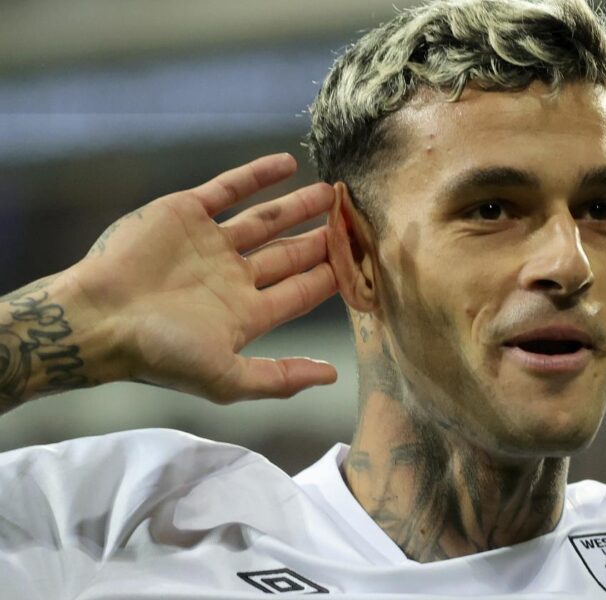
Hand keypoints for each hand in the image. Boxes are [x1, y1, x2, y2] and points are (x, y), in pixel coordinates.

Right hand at [70, 154, 339, 401]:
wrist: (96, 318)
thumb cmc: (159, 353)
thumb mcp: (226, 378)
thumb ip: (279, 378)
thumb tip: (332, 376)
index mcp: (245, 313)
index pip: (302, 291)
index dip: (333, 277)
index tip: (365, 262)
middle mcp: (232, 277)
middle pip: (290, 254)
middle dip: (323, 240)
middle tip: (356, 222)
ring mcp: (210, 244)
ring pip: (266, 219)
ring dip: (299, 205)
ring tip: (332, 192)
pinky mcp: (186, 213)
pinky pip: (229, 188)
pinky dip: (258, 175)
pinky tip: (288, 163)